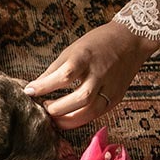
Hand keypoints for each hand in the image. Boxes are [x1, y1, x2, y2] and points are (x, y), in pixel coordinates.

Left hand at [22, 20, 159, 129]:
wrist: (131, 40)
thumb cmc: (97, 43)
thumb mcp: (72, 49)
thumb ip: (54, 70)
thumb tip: (33, 87)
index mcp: (87, 57)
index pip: (65, 75)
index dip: (45, 86)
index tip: (29, 92)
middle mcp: (101, 73)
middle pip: (81, 98)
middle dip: (57, 108)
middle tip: (42, 109)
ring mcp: (111, 87)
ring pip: (90, 111)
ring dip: (68, 119)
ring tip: (52, 117)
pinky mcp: (116, 98)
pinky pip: (97, 114)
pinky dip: (80, 119)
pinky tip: (67, 117)